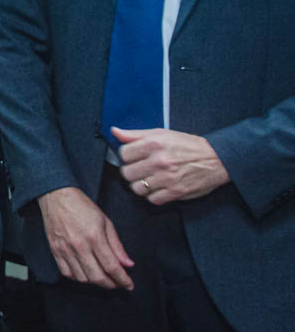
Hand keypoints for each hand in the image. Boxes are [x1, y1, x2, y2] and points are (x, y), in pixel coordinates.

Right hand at [38, 186, 132, 289]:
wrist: (56, 196)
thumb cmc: (82, 206)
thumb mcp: (106, 222)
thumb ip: (117, 245)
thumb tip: (128, 264)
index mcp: (95, 237)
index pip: (112, 266)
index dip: (123, 279)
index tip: (129, 285)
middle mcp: (79, 246)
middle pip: (97, 276)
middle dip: (111, 284)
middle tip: (118, 284)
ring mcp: (65, 249)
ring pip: (82, 278)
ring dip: (95, 282)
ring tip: (103, 278)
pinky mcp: (55, 250)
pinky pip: (67, 273)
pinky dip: (78, 278)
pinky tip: (85, 274)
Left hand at [112, 127, 228, 204]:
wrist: (217, 159)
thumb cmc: (188, 145)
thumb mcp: (162, 133)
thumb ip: (135, 134)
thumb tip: (115, 131)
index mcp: (154, 144)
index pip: (124, 154)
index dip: (128, 156)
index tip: (134, 158)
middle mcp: (159, 161)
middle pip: (127, 173)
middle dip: (132, 172)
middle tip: (141, 170)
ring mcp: (167, 178)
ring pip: (137, 188)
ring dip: (141, 186)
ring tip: (149, 180)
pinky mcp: (176, 192)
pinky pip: (152, 199)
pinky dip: (154, 196)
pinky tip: (159, 188)